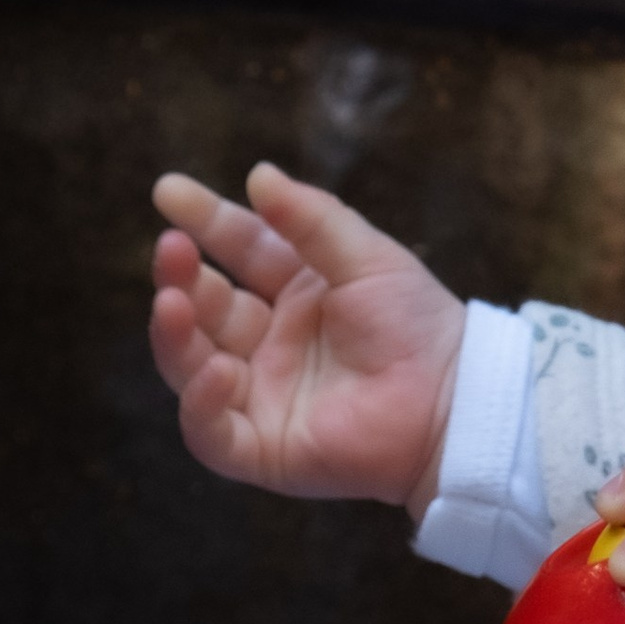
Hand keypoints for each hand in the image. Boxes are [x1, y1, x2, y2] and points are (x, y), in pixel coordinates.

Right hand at [149, 162, 464, 515]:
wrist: (456, 400)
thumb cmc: (418, 324)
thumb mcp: (365, 257)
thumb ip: (311, 219)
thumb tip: (258, 174)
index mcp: (296, 293)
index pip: (238, 249)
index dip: (205, 220)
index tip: (168, 191)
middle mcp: (270, 343)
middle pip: (206, 305)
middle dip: (181, 276)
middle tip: (171, 248)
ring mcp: (262, 396)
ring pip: (191, 365)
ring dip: (173, 334)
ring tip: (171, 302)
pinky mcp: (263, 449)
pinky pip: (212, 431)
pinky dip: (202, 402)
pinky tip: (217, 369)